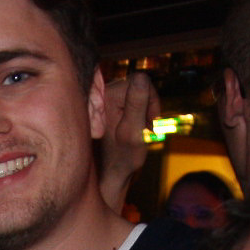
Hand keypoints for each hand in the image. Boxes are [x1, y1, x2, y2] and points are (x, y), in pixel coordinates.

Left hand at [99, 71, 158, 213]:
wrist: (109, 174)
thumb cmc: (122, 158)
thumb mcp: (134, 132)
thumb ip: (137, 104)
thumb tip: (142, 76)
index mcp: (104, 98)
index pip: (139, 81)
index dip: (150, 100)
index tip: (150, 122)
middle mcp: (99, 94)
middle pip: (136, 84)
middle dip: (147, 104)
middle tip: (148, 127)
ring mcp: (102, 98)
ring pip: (133, 91)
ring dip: (143, 108)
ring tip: (142, 128)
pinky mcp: (105, 104)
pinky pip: (128, 97)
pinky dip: (136, 111)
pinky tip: (134, 126)